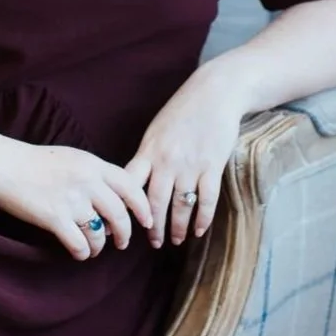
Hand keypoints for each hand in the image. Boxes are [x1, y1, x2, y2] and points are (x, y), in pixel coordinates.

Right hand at [0, 140, 152, 260]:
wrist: (2, 164)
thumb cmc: (34, 162)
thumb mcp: (71, 158)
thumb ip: (94, 173)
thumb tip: (114, 195)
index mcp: (93, 164)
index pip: (130, 186)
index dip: (142, 207)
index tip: (146, 221)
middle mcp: (87, 181)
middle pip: (119, 214)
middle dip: (124, 234)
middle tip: (122, 243)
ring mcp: (71, 200)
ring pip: (100, 233)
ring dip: (100, 246)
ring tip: (95, 249)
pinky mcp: (54, 217)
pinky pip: (79, 244)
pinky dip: (82, 253)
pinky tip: (79, 253)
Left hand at [125, 74, 243, 246]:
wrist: (215, 93)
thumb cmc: (183, 111)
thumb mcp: (157, 130)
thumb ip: (147, 155)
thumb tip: (135, 181)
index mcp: (148, 151)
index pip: (130, 184)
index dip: (123, 206)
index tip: (120, 222)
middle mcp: (166, 161)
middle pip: (154, 202)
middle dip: (152, 227)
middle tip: (153, 243)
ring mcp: (190, 165)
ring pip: (180, 206)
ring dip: (176, 227)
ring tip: (175, 240)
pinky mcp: (212, 166)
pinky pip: (206, 200)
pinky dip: (202, 218)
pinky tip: (199, 230)